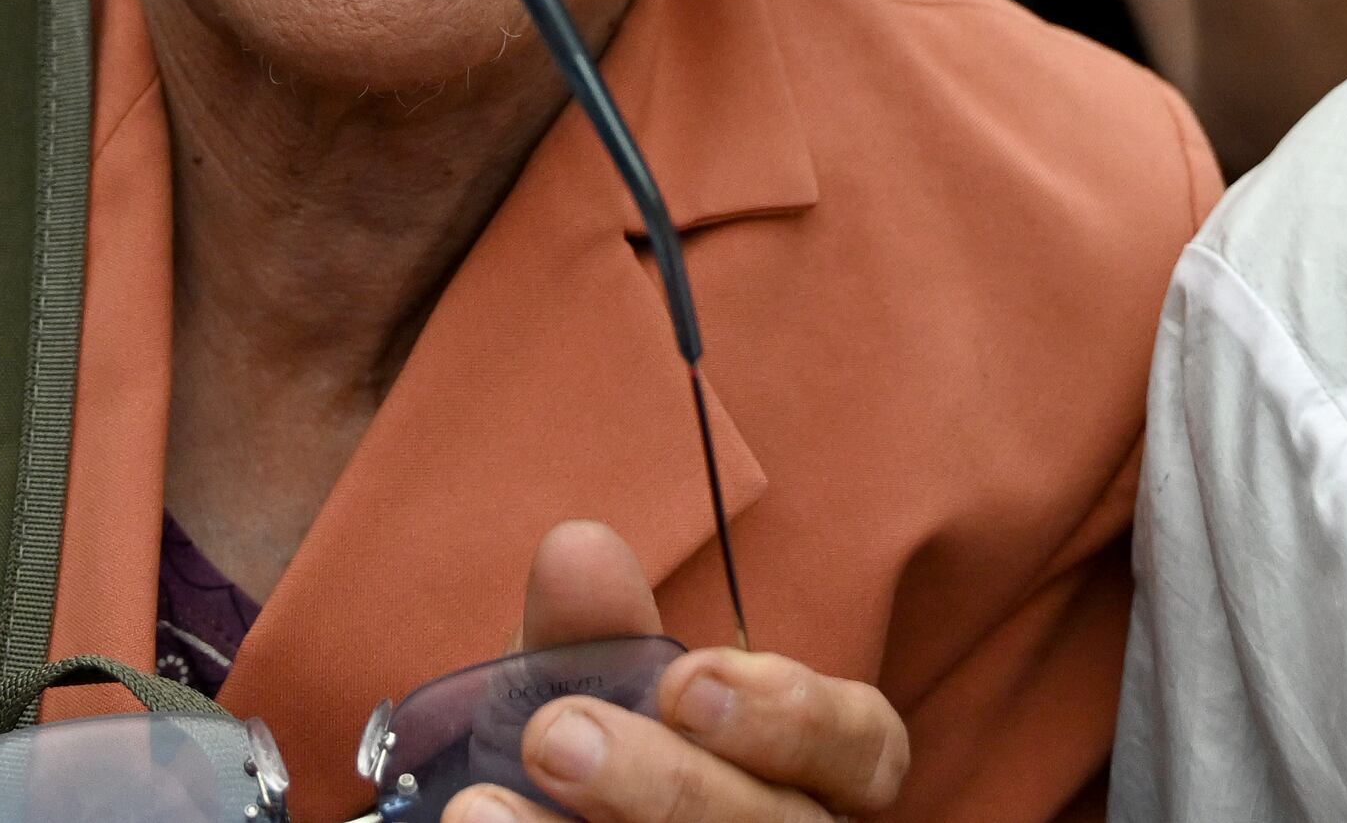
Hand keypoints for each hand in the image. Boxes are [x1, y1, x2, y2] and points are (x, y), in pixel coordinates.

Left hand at [450, 521, 905, 822]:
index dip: (792, 717)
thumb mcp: (583, 687)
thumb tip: (578, 550)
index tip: (686, 681)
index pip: (865, 747)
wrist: (526, 817)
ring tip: (481, 809)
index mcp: (808, 771)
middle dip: (671, 786)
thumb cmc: (590, 752)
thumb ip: (590, 626)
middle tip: (556, 736)